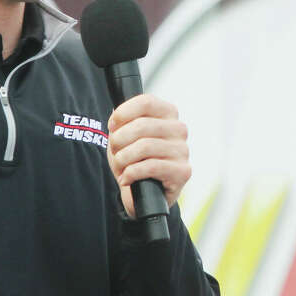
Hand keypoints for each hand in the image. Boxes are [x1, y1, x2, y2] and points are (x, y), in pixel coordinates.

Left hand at [106, 94, 190, 216]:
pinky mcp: (182, 171)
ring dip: (124, 158)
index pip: (146, 102)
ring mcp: (183, 150)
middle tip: (115, 152)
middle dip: (120, 140)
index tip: (112, 125)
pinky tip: (126, 178)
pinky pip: (151, 167)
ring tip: (120, 167)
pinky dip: (131, 173)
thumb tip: (116, 116)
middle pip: (142, 125)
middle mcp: (179, 129)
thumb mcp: (125, 135)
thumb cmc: (134, 159)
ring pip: (145, 146)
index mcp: (168, 113)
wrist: (144, 193)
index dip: (123, 113)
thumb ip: (123, 121)